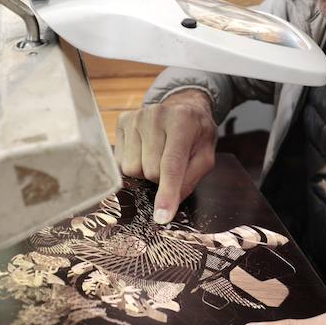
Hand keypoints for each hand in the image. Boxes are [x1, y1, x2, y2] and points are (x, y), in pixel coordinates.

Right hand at [115, 90, 216, 223]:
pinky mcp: (122, 121)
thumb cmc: (196, 135)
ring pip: (131, 168)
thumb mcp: (205, 157)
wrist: (184, 107)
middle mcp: (156, 115)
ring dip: (145, 172)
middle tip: (170, 167)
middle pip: (149, 170)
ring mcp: (136, 116)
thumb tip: (168, 205)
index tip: (163, 217)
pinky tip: (144, 151)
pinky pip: (120, 161)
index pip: (171, 165)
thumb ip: (190, 179)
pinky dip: (133, 163)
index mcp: (182, 122)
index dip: (167, 193)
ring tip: (157, 157)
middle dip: (160, 179)